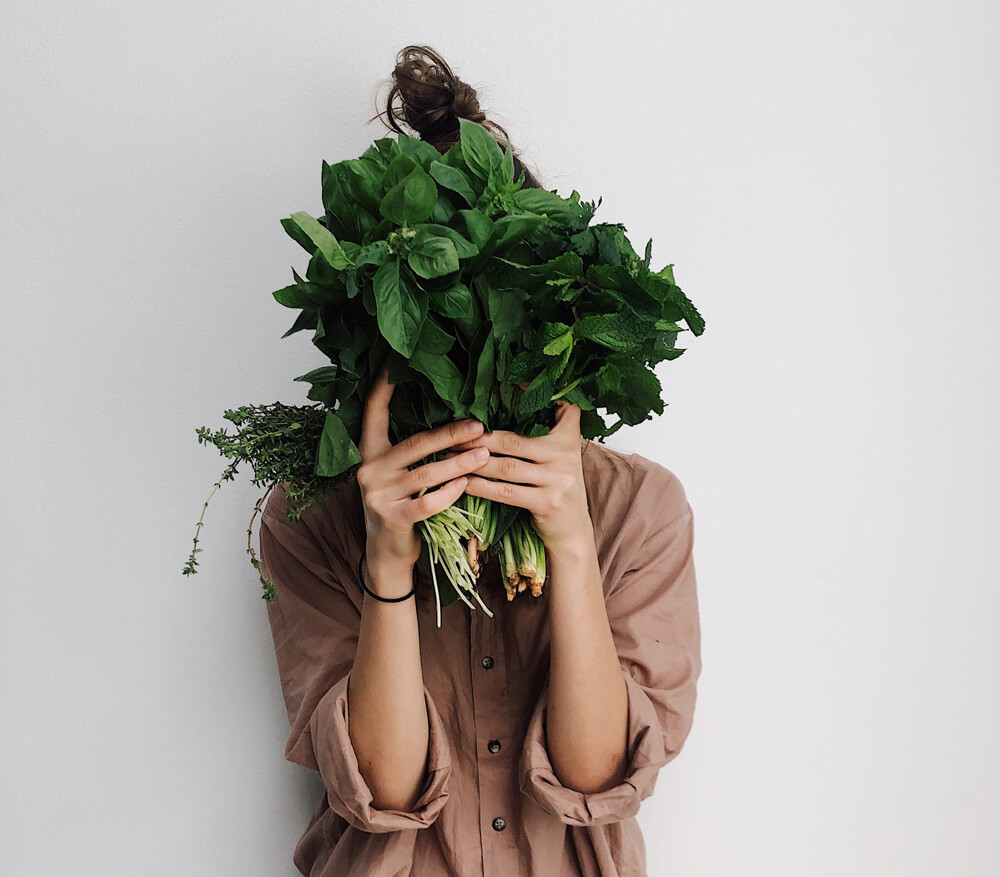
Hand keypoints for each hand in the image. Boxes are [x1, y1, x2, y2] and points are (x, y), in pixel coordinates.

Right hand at [357, 361, 490, 587]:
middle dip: (450, 433)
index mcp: (369, 452)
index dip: (383, 386)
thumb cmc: (401, 506)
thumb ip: (412, 451)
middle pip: (415, 443)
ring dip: (459, 464)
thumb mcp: (397, 474)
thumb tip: (453, 422)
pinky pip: (427, 503)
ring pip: (426, 474)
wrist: (386, 554)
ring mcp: (378, 495)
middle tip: (480, 425)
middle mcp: (369, 470)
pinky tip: (467, 485)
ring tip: (485, 455)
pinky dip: (449, 493)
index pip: (373, 411)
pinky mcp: (392, 519)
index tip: (395, 362)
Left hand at [446, 387, 590, 549]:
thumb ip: (545, 431)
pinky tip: (464, 481)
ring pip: (506, 466)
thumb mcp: (560, 455)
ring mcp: (558, 480)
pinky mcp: (546, 503)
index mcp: (569, 437)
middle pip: (514, 440)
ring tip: (451, 456)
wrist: (572, 530)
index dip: (535, 394)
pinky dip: (482, 487)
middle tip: (453, 433)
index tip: (510, 382)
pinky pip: (506, 492)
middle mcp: (566, 455)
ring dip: (474, 461)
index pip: (560, 408)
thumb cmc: (556, 486)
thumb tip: (509, 400)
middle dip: (480, 438)